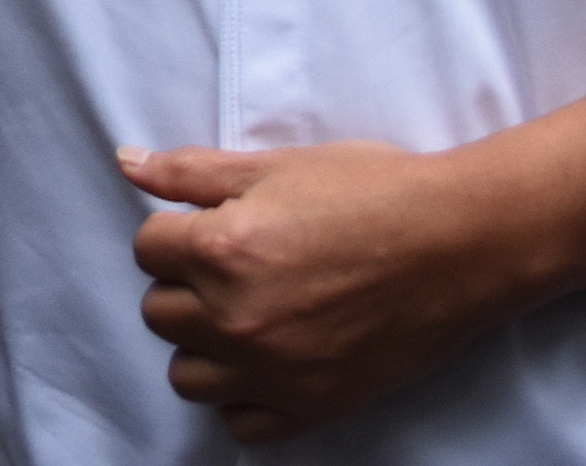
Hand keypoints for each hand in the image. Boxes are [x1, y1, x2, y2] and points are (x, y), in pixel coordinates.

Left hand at [124, 141, 534, 442]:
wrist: (457, 244)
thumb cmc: (372, 193)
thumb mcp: (276, 166)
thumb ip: (191, 171)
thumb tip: (128, 163)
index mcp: (222, 250)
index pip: (146, 249)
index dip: (177, 232)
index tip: (214, 227)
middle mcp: (236, 317)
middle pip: (158, 312)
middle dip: (185, 286)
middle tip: (234, 267)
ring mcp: (272, 370)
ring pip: (187, 375)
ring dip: (203, 345)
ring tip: (245, 315)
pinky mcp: (310, 406)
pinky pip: (240, 423)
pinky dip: (245, 397)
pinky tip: (270, 361)